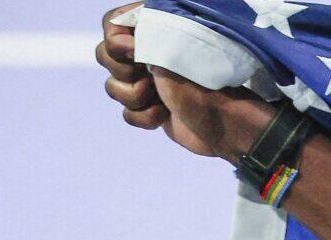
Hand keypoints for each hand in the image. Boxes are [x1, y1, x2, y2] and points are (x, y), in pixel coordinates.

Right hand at [98, 2, 271, 159]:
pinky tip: (164, 117)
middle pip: (105, 56)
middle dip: (123, 71)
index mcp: (157, 33)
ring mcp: (150, 82)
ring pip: (113, 87)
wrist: (226, 125)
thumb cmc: (203, 81)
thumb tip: (117, 36)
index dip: (115, 39)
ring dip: (135, 97)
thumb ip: (142, 32)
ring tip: (160, 99)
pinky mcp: (153, 109)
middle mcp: (150, 54)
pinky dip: (143, 117)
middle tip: (149, 77)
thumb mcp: (170, 48)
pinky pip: (127, 113)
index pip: (112, 22)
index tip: (134, 50)